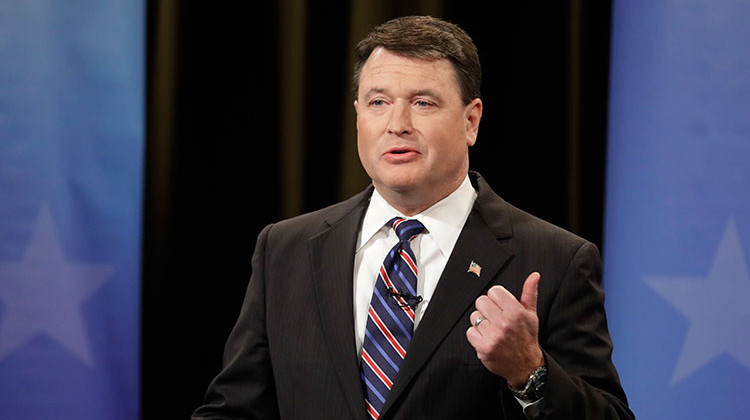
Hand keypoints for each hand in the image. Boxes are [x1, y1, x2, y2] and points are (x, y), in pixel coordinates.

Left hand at [466, 272, 544, 388]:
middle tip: (496, 318)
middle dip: (487, 309)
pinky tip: (487, 338)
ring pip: (474, 316)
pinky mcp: (484, 347)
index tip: (501, 306)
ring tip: (493, 329)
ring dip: (481, 322)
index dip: (496, 298)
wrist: (526, 366)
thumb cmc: (527, 337)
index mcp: (516, 312)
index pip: (493, 291)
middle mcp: (504, 323)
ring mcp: (493, 336)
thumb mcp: (531, 315)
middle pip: (481, 301)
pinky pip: (470, 331)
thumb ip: (530, 293)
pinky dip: (476, 335)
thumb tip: (534, 276)